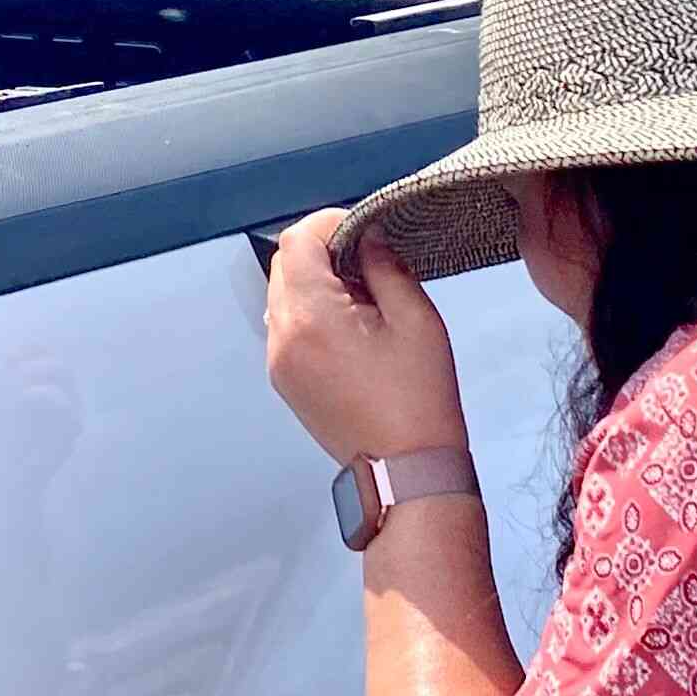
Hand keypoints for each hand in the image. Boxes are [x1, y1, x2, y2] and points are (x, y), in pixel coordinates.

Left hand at [264, 207, 471, 467]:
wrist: (405, 471)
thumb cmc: (419, 395)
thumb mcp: (416, 319)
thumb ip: (385, 267)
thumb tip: (367, 239)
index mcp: (311, 317)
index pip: (297, 242)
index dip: (330, 224)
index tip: (364, 231)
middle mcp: (282, 336)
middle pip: (283, 265)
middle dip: (321, 251)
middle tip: (367, 261)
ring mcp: (277, 362)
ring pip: (280, 295)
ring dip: (313, 282)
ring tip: (360, 296)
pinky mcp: (283, 382)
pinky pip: (285, 327)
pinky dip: (308, 311)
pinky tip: (347, 326)